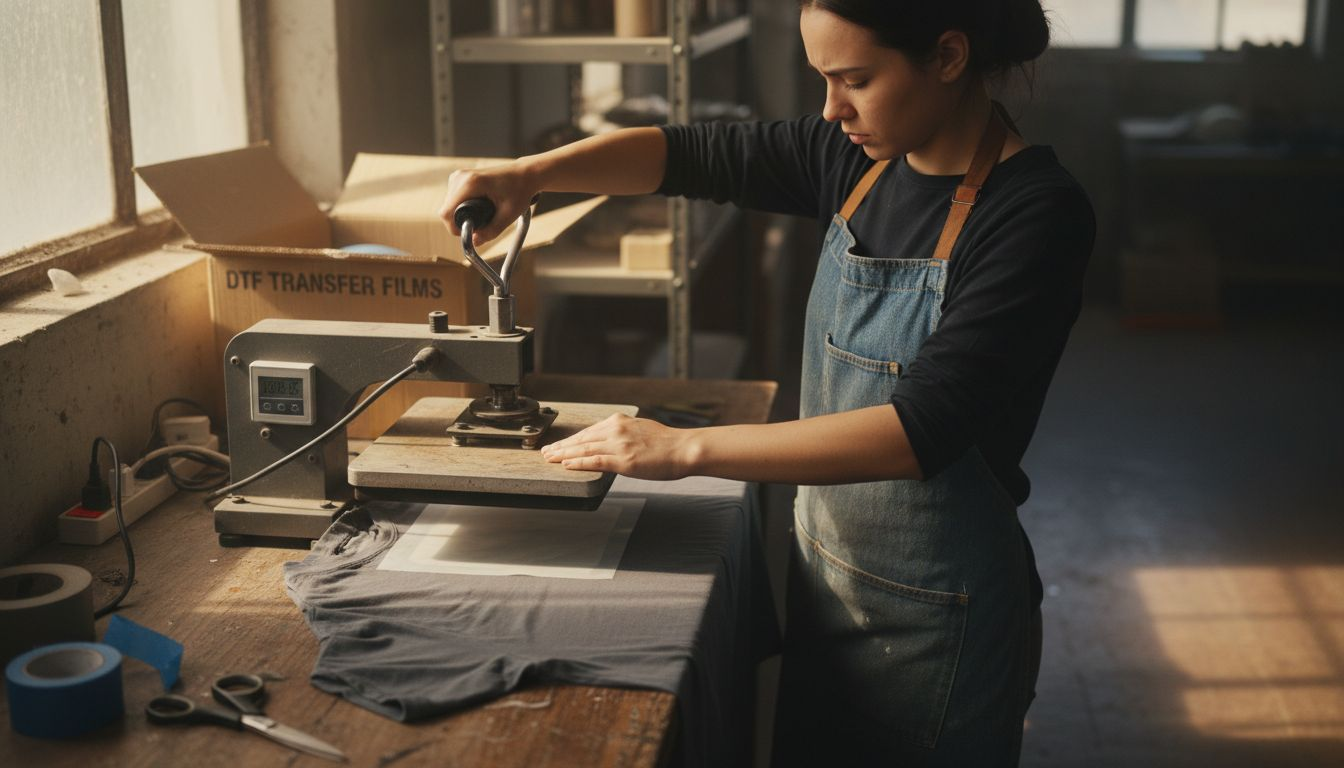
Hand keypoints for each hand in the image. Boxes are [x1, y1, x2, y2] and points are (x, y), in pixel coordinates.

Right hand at [437, 161, 537, 245]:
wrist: (525, 174)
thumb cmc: (520, 190)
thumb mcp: (509, 214)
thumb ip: (491, 231)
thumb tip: (475, 242)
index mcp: (470, 184)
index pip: (446, 213)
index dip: (454, 228)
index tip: (470, 232)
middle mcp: (461, 177)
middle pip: (447, 210)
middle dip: (461, 222)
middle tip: (482, 224)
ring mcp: (459, 176)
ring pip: (449, 205)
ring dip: (462, 214)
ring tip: (484, 212)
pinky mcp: (461, 177)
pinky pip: (453, 199)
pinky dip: (462, 206)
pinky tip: (478, 206)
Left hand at [540, 414, 698, 480]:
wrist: (683, 449)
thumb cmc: (667, 443)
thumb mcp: (640, 430)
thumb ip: (622, 434)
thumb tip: (609, 443)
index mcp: (619, 421)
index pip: (588, 432)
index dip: (570, 440)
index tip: (558, 445)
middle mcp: (616, 429)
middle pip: (581, 439)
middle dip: (561, 447)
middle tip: (545, 452)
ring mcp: (618, 444)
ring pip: (583, 449)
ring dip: (563, 455)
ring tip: (550, 459)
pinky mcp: (623, 460)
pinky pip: (594, 461)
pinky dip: (578, 462)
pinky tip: (566, 464)